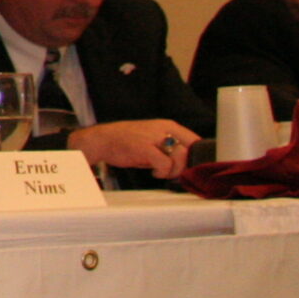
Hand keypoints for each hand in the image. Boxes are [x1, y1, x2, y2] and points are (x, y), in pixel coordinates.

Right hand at [68, 119, 201, 179]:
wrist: (103, 139)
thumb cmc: (128, 142)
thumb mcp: (153, 139)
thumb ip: (170, 147)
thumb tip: (188, 163)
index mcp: (168, 125)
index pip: (195, 140)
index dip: (196, 157)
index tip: (190, 167)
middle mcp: (163, 129)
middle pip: (189, 150)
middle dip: (184, 166)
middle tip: (173, 172)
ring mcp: (154, 137)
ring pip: (180, 157)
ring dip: (173, 171)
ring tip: (162, 172)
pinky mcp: (144, 147)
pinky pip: (164, 164)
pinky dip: (162, 172)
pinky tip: (155, 172)